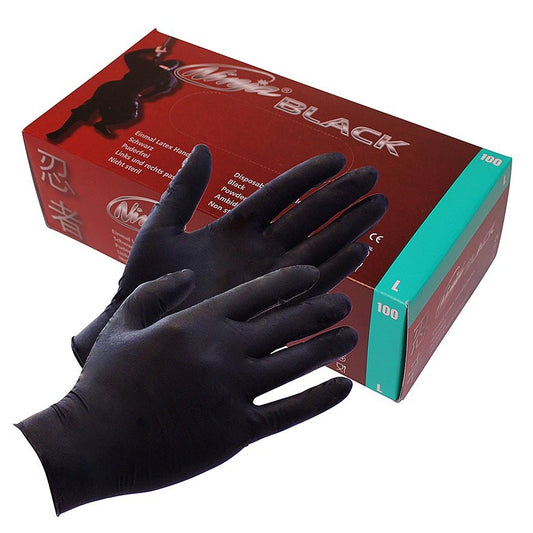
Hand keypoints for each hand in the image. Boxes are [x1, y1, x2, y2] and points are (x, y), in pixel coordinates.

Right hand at [17, 266, 356, 513]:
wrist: (92, 441)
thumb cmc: (105, 380)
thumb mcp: (123, 323)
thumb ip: (154, 292)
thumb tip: (186, 276)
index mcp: (198, 321)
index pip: (258, 291)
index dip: (291, 280)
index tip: (313, 275)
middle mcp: (224, 350)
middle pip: (286, 322)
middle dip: (320, 309)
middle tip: (344, 303)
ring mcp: (234, 391)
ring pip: (296, 362)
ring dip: (328, 347)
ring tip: (350, 336)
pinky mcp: (238, 430)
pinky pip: (291, 411)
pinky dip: (321, 399)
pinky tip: (344, 389)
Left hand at [72, 145, 387, 363]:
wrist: (142, 331)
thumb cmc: (145, 283)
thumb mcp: (161, 230)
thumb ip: (183, 192)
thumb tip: (203, 148)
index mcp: (234, 229)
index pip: (279, 195)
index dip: (308, 177)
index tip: (338, 159)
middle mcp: (258, 253)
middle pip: (307, 219)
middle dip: (340, 198)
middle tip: (373, 177)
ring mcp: (266, 281)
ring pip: (316, 248)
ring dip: (347, 228)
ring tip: (378, 207)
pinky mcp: (269, 309)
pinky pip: (308, 287)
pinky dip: (334, 270)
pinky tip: (359, 252)